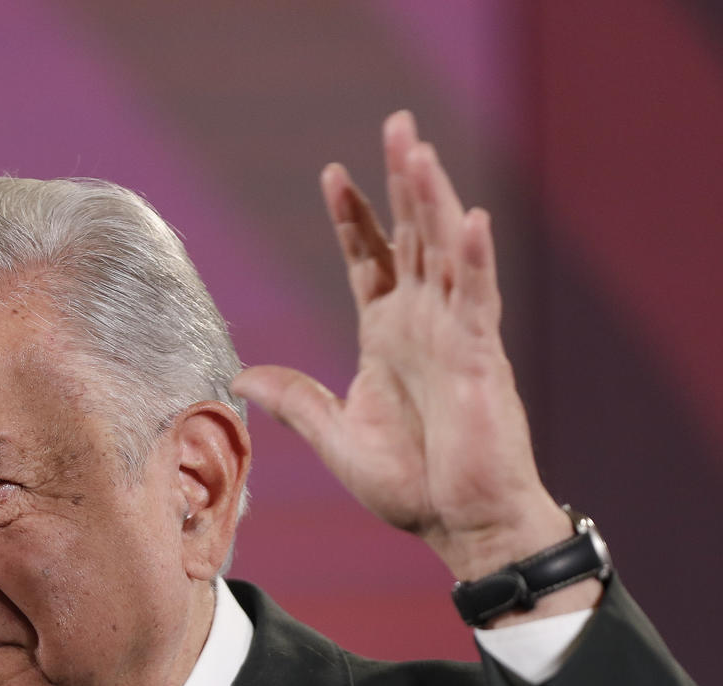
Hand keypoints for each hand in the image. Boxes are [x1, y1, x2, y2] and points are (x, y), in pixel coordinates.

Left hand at [232, 111, 596, 614]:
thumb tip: (241, 377)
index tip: (332, 172)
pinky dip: (475, 258)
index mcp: (389, 336)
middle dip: (402, 180)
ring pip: (446, 251)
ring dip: (434, 199)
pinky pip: (478, 299)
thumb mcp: (336, 438)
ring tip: (419, 149)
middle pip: (413, 235)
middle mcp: (425, 324)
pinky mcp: (480, 359)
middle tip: (397, 123)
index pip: (371, 258)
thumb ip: (296, 401)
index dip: (354, 216)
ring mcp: (456, 335)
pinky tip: (469, 218)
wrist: (461, 524)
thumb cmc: (413, 486)